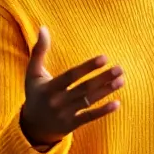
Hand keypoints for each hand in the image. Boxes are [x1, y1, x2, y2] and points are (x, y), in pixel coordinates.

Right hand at [19, 27, 123, 148]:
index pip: (71, 76)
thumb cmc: (35, 94)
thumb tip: (43, 28)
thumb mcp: (32, 73)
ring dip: (106, 91)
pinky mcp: (72, 125)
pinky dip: (103, 111)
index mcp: (49, 88)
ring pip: (88, 101)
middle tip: (120, 68)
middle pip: (84, 88)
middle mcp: (57, 102)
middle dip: (102, 78)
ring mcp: (65, 114)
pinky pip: (89, 117)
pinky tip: (117, 103)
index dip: (87, 67)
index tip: (104, 58)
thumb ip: (39, 51)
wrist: (32, 126)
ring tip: (121, 80)